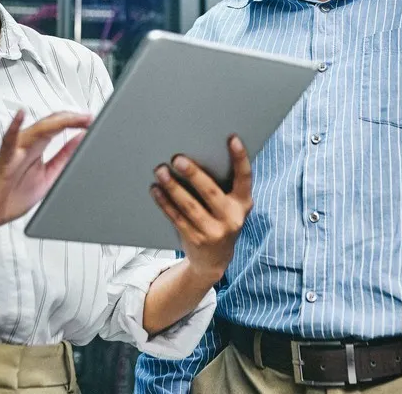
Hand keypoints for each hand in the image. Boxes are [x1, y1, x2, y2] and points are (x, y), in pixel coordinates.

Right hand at [0, 110, 90, 236]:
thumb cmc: (10, 197)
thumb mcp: (47, 177)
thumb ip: (63, 158)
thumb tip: (80, 140)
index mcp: (36, 149)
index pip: (58, 127)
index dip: (76, 121)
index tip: (93, 120)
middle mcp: (25, 146)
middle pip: (50, 124)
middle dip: (71, 119)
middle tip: (89, 117)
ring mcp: (14, 152)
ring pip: (36, 130)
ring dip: (57, 122)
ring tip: (73, 118)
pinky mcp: (3, 161)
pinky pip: (8, 142)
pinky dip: (14, 127)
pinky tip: (21, 116)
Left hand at [151, 135, 253, 283]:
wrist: (214, 262)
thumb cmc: (220, 222)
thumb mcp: (230, 207)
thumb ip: (224, 188)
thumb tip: (196, 158)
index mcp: (243, 204)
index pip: (245, 178)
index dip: (240, 158)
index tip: (232, 139)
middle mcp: (232, 218)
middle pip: (211, 192)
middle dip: (194, 174)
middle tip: (178, 159)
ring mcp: (214, 232)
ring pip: (190, 206)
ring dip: (173, 187)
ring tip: (161, 171)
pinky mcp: (196, 240)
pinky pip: (177, 218)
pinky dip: (165, 203)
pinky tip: (156, 190)